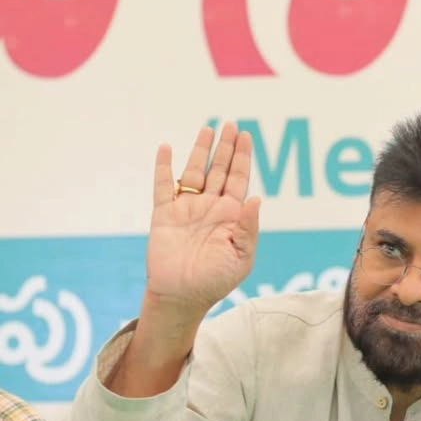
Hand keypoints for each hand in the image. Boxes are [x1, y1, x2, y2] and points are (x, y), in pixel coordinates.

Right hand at [146, 122, 260, 324]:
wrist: (182, 296)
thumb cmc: (216, 281)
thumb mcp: (241, 257)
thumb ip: (249, 228)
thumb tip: (256, 197)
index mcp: (231, 217)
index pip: (238, 180)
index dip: (242, 158)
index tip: (246, 137)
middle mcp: (210, 208)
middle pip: (219, 170)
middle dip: (226, 148)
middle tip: (231, 124)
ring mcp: (187, 209)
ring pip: (194, 172)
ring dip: (200, 151)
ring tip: (208, 129)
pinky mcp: (164, 213)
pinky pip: (164, 185)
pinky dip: (164, 167)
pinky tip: (167, 148)